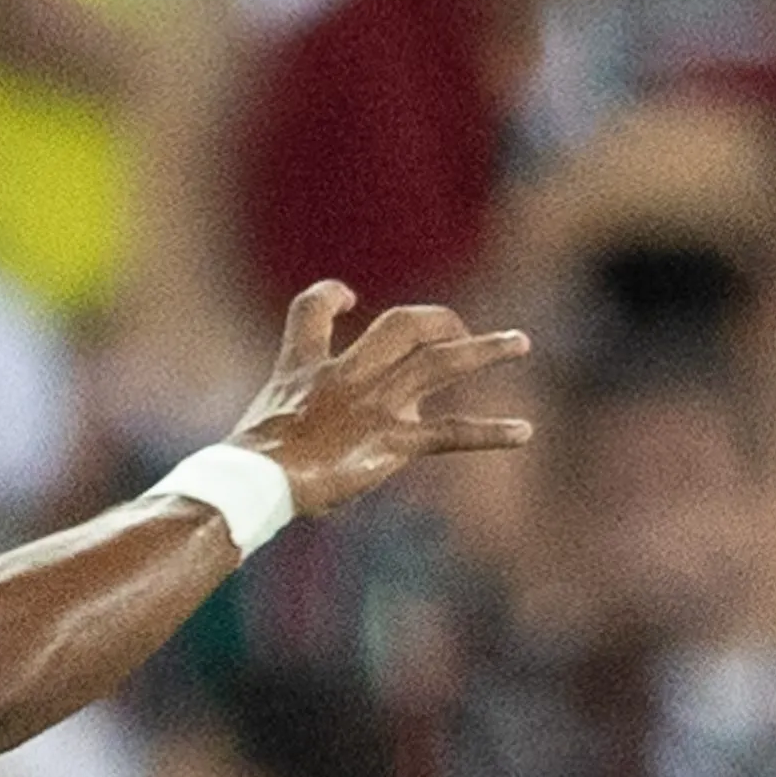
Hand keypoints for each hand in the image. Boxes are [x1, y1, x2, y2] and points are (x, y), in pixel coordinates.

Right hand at [225, 283, 531, 517]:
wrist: (256, 480)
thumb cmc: (252, 466)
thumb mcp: (258, 429)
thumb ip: (287, 422)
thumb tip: (295, 446)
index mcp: (304, 368)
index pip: (312, 310)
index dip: (330, 296)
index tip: (346, 296)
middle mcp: (347, 376)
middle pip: (401, 325)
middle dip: (437, 320)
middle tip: (459, 329)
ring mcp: (374, 406)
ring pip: (439, 362)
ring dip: (484, 350)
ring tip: (519, 342)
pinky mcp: (391, 442)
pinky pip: (449, 433)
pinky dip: (489, 432)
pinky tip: (523, 431)